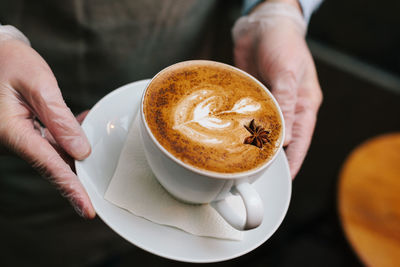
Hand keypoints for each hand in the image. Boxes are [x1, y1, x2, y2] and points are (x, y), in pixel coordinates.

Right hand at [0, 36, 94, 217]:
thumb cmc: (8, 62)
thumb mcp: (38, 85)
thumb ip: (60, 118)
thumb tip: (81, 151)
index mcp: (11, 131)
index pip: (49, 165)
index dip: (71, 188)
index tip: (88, 210)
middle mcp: (12, 141)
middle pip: (53, 164)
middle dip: (78, 175)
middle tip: (101, 189)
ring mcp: (18, 138)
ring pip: (53, 154)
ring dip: (75, 149)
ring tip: (95, 139)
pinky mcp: (23, 133)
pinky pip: (49, 142)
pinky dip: (68, 138)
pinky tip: (83, 124)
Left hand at [233, 0, 322, 177]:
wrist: (262, 24)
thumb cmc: (283, 43)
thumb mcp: (288, 72)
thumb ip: (287, 102)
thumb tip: (288, 137)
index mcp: (304, 104)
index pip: (302, 139)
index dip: (295, 160)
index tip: (286, 178)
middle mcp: (288, 107)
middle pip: (282, 139)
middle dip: (272, 156)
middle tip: (258, 174)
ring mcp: (269, 103)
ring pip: (263, 130)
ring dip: (254, 143)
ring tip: (242, 161)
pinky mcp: (252, 97)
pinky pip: (246, 116)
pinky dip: (240, 127)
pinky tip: (230, 137)